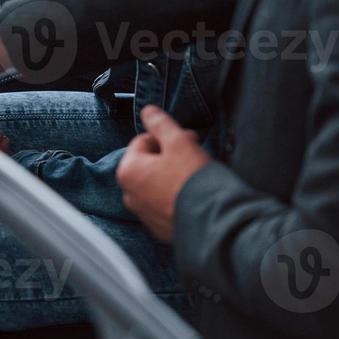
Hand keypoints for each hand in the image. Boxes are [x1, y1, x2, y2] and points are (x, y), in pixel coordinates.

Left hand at [117, 106, 211, 243]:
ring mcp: (143, 213)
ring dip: (172, 176)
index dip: (167, 137)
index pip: (143, 141)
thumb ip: (160, 124)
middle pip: (148, 163)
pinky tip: (192, 195)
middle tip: (192, 155)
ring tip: (194, 176)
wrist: (211, 220)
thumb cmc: (192, 180)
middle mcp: (129, 194)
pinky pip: (165, 204)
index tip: (186, 140)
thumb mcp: (178, 142)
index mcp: (128, 171)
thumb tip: (147, 111)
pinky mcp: (159, 228)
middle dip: (169, 156)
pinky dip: (175, 197)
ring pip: (156, 184)